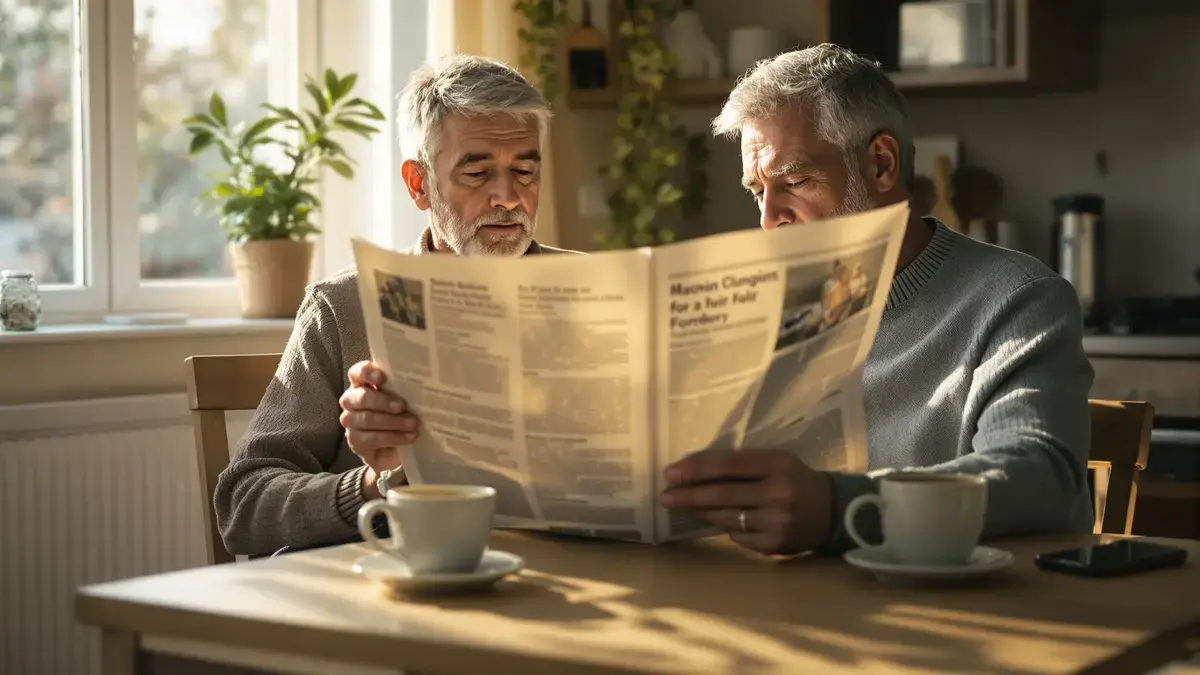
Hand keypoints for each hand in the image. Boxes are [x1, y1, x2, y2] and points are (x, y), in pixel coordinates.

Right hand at [339, 361, 419, 476]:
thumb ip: (404, 388)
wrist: (396, 445)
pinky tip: (408, 437)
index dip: (367, 373)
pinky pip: (372, 438)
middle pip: (362, 398)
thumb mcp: (403, 398)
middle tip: (402, 406)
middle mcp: (352, 400)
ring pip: (367, 419)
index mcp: (362, 383)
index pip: (357, 372)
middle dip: (384, 402)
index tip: (382, 378)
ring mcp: (350, 421)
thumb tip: (424, 384)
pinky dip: (393, 437)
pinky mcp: (355, 441)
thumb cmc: (400, 414)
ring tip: (413, 424)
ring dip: (393, 422)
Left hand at [658, 449, 832, 554]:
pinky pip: (738, 537)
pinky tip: (720, 521)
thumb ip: (743, 465)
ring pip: (726, 518)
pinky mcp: (775, 546)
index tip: (670, 474)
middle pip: (721, 494)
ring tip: (683, 505)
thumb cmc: (796, 480)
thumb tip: (695, 470)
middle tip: (665, 496)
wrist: (834, 512)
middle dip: (688, 495)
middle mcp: (777, 494)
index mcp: (777, 465)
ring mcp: (776, 522)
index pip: (727, 466)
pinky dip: (726, 527)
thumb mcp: (776, 462)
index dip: (695, 469)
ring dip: (700, 511)